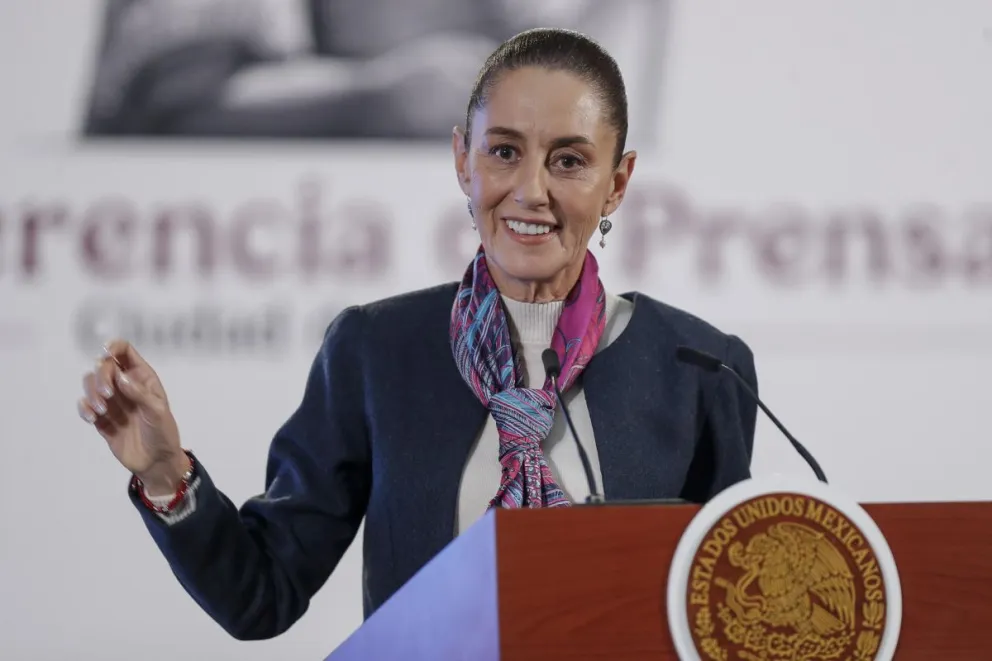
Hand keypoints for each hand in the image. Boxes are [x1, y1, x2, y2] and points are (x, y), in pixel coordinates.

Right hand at [78, 340, 186, 495]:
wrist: (156, 461)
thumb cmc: (163, 433)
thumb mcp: (157, 411)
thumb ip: (139, 393)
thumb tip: (119, 376)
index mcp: (142, 377)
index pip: (124, 351)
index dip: (113, 347)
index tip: (105, 355)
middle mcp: (125, 385)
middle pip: (103, 366)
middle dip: (100, 377)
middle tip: (107, 396)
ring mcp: (112, 401)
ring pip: (90, 383)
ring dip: (90, 392)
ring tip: (101, 411)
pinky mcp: (101, 419)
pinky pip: (86, 405)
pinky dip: (84, 408)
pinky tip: (91, 418)